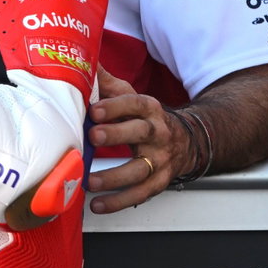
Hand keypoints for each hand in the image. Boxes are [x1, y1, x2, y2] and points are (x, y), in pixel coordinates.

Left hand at [84, 69, 191, 212]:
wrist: (184, 141)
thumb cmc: (145, 118)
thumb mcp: (130, 97)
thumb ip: (106, 84)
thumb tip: (83, 62)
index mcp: (149, 108)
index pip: (134, 103)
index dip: (115, 106)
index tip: (95, 109)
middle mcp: (157, 133)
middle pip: (140, 132)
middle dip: (117, 135)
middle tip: (94, 137)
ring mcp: (160, 159)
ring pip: (140, 169)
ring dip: (114, 176)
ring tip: (91, 181)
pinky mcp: (159, 182)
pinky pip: (140, 194)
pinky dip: (118, 201)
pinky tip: (98, 204)